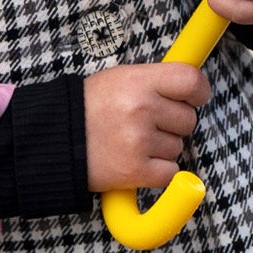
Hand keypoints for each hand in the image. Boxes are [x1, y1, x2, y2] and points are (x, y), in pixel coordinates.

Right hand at [86, 60, 209, 192]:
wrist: (53, 140)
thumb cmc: (87, 108)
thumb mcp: (118, 79)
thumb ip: (154, 81)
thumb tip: (190, 87)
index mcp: (138, 81)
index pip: (190, 82)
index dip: (199, 92)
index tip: (195, 99)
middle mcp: (141, 109)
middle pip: (188, 120)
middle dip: (172, 125)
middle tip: (145, 125)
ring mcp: (139, 141)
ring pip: (177, 148)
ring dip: (160, 149)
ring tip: (131, 143)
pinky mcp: (135, 171)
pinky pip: (169, 172)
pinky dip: (157, 172)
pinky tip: (136, 162)